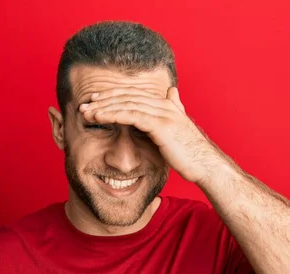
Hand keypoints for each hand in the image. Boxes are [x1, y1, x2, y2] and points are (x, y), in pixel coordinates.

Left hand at [79, 86, 214, 182]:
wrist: (205, 165)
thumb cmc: (191, 152)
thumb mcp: (180, 127)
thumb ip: (174, 109)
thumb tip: (172, 92)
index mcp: (166, 105)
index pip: (133, 95)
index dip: (113, 96)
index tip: (95, 101)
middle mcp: (164, 104)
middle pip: (126, 96)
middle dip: (103, 99)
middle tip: (84, 104)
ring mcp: (162, 113)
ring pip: (126, 104)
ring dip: (103, 107)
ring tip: (86, 112)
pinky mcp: (160, 125)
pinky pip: (130, 115)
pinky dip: (112, 114)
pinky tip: (99, 117)